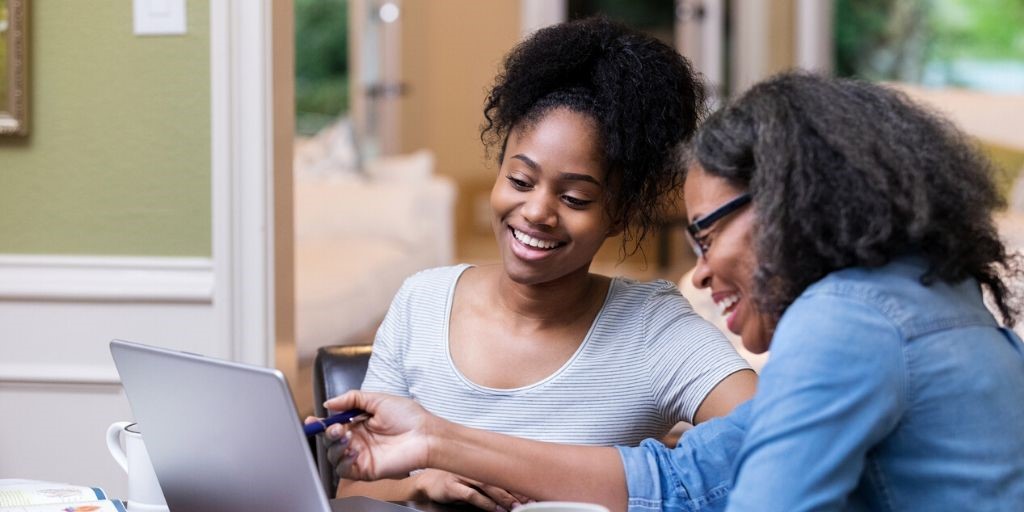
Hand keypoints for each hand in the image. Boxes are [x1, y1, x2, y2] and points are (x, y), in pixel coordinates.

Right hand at [321, 390, 434, 480]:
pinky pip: (344, 469)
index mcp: (359, 422)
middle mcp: (358, 439)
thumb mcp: (378, 399)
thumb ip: (352, 398)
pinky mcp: (365, 469)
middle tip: (335, 427)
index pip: (333, 424)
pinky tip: (354, 450)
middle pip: (330, 440)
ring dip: (335, 446)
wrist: (425, 435)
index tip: (311, 420)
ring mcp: (361, 455)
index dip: (320, 423)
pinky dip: (343, 460)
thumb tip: (329, 403)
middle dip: (327, 433)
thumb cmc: (408, 416)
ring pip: (333, 455)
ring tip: (347, 437)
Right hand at [412, 469, 531, 511]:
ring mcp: (462, 476)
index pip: (504, 475)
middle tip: (530, 503)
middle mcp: (472, 469)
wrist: (424, 484)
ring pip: (488, 486)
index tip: (533, 495)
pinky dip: (484, 502)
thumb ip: (489, 489)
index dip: (519, 485)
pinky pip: (471, 495)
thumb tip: (510, 498)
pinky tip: (494, 509)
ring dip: (503, 498)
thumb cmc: (450, 484)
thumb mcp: (472, 484)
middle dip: (516, 492)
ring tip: (516, 508)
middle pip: (499, 480)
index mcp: (480, 467)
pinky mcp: (451, 486)